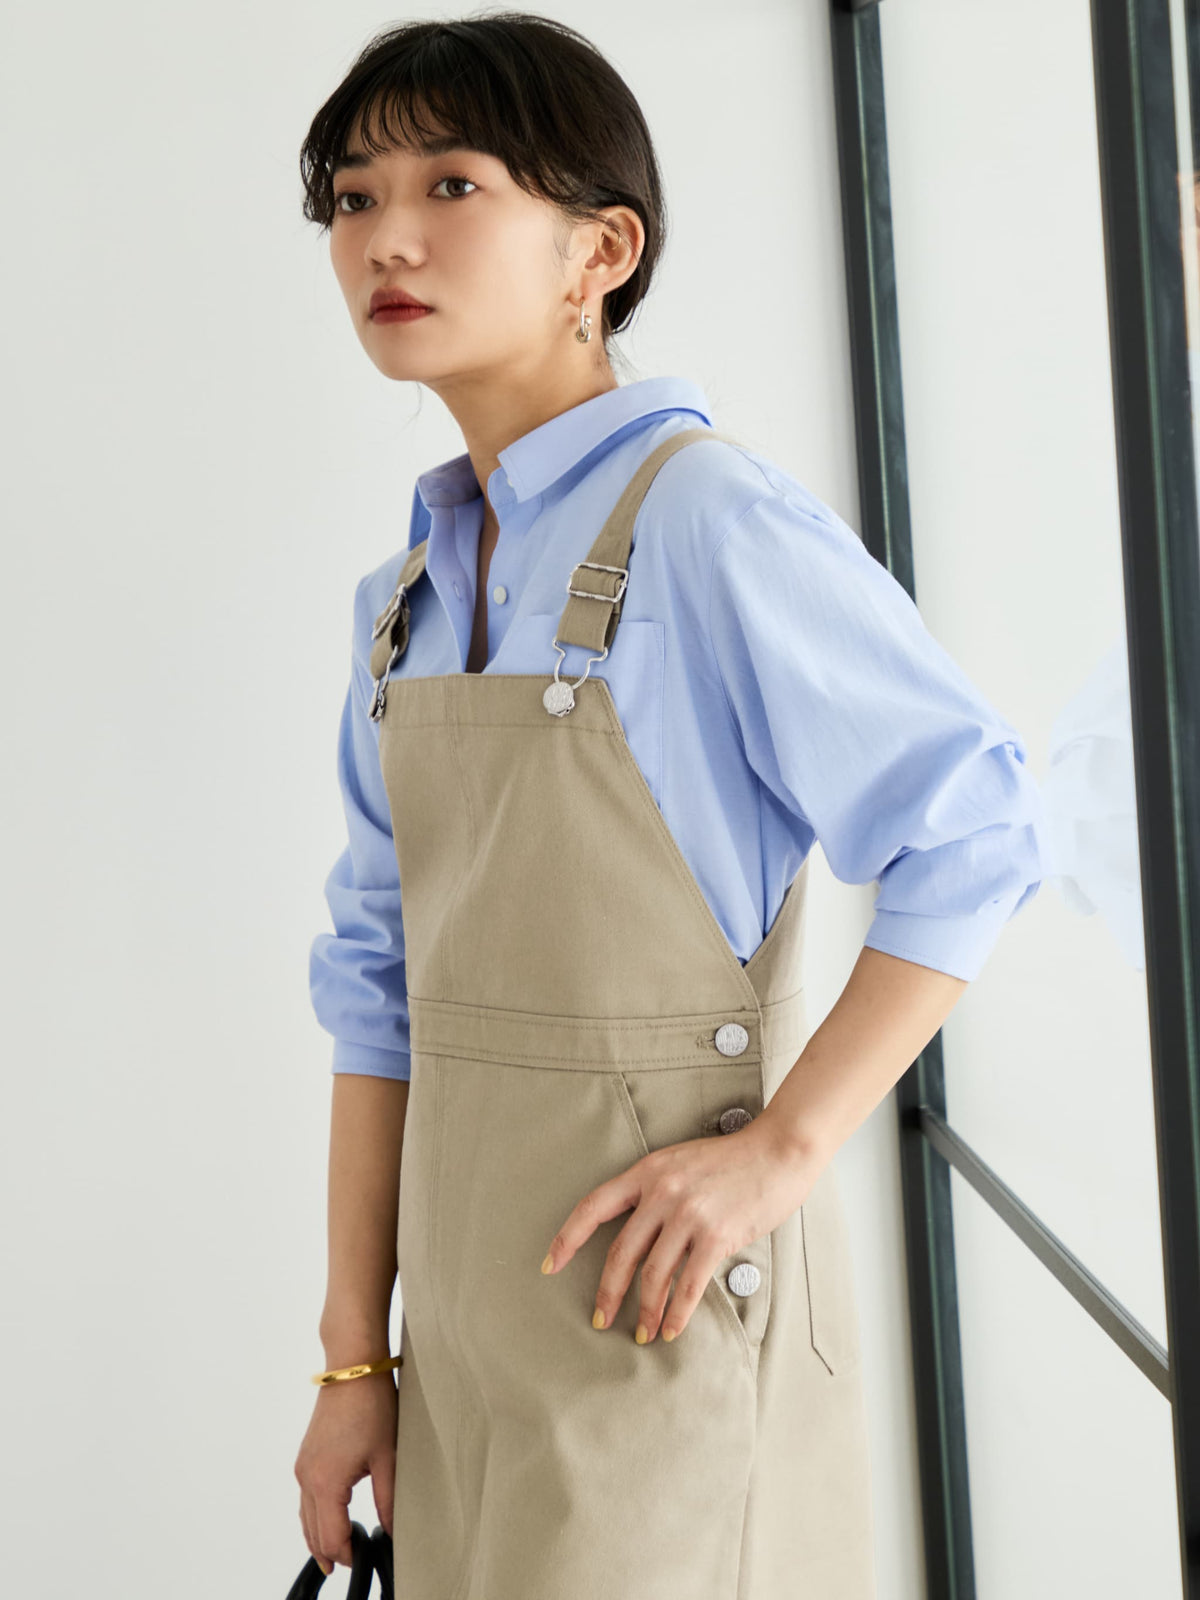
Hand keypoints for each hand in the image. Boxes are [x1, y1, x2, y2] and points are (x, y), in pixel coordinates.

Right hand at [294, 1370, 397, 1574]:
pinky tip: (328, 1519)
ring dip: (319, 1537)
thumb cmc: (370, 1405)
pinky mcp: (307, 1456)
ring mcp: (304, 1466)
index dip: (348, 1556)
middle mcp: (307, 1478)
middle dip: (330, 1553)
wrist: (352, 1368)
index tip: (363, 1562)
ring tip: (336, 1554)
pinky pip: (305, 1498)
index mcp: (326, 1483)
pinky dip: (314, 1516)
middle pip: (314, 1532)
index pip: (333, 1537)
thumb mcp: (387, 1457)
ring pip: (305, 1516)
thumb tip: (393, 1530)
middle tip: (350, 1565)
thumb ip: (388, 1500)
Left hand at [539, 1110, 820, 1342]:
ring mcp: (688, 1214)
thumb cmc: (733, 1160)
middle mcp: (662, 1191)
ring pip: (653, 1275)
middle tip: (600, 1319)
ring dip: (645, 1311)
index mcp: (647, 1170)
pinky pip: (688, 1285)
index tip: (549, 1265)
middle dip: (607, 1292)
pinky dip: (677, 1314)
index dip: (567, 1238)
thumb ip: (657, 1191)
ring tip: (643, 1333)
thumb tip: (640, 1237)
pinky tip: (672, 1330)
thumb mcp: (681, 1164)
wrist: (778, 1151)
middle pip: (620, 1252)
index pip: (593, 1206)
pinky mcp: (716, 1235)